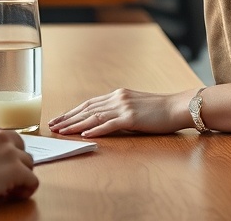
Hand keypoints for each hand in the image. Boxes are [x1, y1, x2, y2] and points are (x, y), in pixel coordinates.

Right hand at [0, 122, 37, 205]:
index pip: (4, 138)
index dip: (1, 154)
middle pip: (20, 146)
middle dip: (16, 161)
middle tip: (4, 177)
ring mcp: (9, 151)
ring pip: (29, 163)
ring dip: (21, 176)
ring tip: (9, 189)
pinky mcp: (16, 169)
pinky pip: (33, 180)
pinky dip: (27, 189)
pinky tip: (17, 195)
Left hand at [48, 88, 193, 136]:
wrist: (177, 106)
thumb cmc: (158, 109)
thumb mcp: (134, 105)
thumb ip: (119, 108)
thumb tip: (104, 119)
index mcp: (116, 95)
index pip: (88, 104)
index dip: (72, 112)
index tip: (59, 118)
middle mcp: (117, 98)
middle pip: (86, 109)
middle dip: (68, 118)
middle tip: (52, 125)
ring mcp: (123, 107)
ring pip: (93, 117)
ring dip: (75, 125)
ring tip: (62, 131)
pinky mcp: (132, 118)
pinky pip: (110, 125)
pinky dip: (95, 130)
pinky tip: (85, 134)